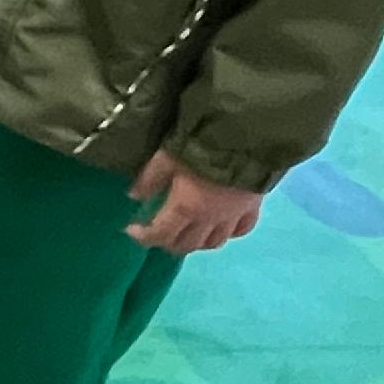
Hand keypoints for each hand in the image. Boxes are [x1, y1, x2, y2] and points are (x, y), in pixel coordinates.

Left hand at [128, 153, 264, 255]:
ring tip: (185, 235)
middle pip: (186, 244)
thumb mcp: (166, 157)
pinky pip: (241, 230)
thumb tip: (134, 196)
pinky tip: (221, 229)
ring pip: (213, 243)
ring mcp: (233, 217)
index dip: (143, 237)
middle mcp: (208, 220)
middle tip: (157, 234)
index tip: (131, 230)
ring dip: (196, 243)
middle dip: (167, 243)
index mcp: (185, 209)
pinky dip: (228, 234)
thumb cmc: (201, 144)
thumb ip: (150, 178)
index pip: (160, 234)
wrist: (247, 138)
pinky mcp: (252, 208)